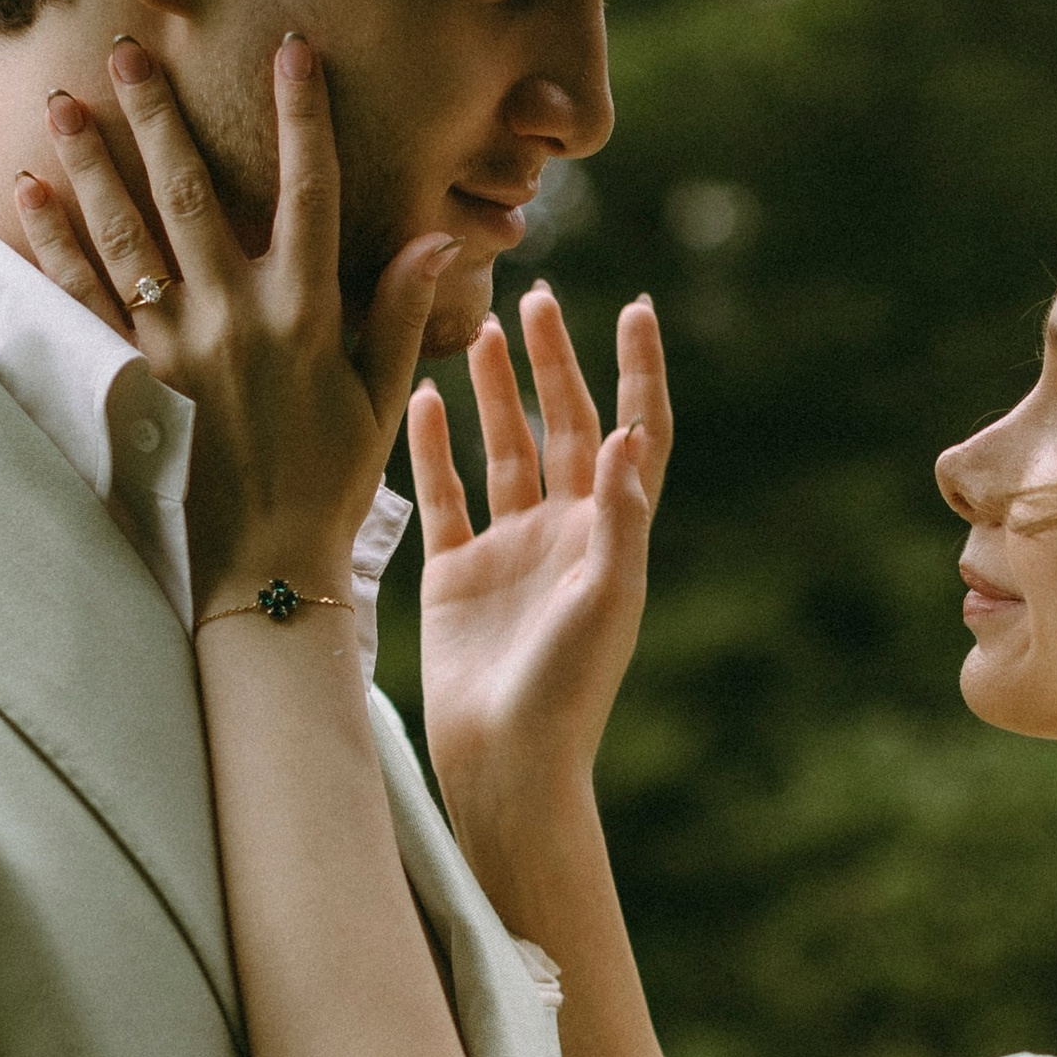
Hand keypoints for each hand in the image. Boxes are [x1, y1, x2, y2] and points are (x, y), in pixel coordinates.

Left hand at [14, 36, 452, 611]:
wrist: (264, 570)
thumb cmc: (332, 484)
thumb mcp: (382, 398)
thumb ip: (405, 311)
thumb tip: (440, 234)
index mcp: (307, 316)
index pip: (309, 193)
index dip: (302, 117)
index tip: (293, 50)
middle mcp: (236, 319)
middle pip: (193, 194)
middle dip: (159, 117)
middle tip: (129, 50)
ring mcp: (175, 349)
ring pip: (126, 235)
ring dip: (92, 164)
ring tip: (62, 103)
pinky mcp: (131, 381)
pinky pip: (83, 297)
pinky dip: (53, 242)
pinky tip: (29, 193)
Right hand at [412, 284, 670, 831]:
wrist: (506, 758)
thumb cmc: (568, 689)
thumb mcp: (606, 599)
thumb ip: (619, 517)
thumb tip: (628, 434)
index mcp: (612, 534)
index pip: (634, 433)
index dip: (638, 371)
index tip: (635, 307)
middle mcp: (565, 533)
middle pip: (563, 427)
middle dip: (554, 362)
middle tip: (534, 297)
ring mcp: (509, 550)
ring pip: (502, 449)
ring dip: (495, 392)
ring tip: (481, 330)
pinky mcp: (456, 573)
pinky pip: (444, 495)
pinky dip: (431, 447)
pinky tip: (418, 397)